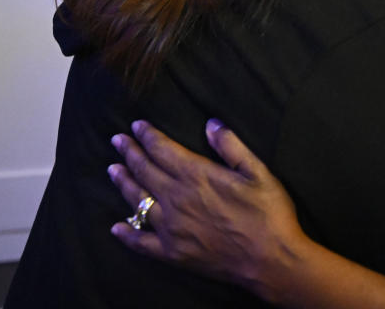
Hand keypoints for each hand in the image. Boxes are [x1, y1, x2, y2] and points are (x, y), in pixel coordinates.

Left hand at [109, 119, 305, 302]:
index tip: (137, 125)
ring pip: (138, 201)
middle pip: (145, 171)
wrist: (270, 260)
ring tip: (113, 170)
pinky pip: (141, 242)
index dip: (148, 136)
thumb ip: (232, 146)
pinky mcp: (172, 253)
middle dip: (130, 153)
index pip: (163, 150)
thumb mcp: (258, 172)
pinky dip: (127, 234)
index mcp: (197, 176)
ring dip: (124, 183)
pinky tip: (116, 227)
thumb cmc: (269, 213)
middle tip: (117, 140)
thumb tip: (210, 124)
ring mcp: (171, 228)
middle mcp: (177, 199)